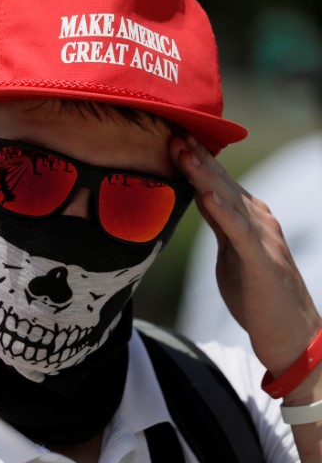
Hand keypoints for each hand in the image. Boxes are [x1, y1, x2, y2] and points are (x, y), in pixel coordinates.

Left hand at [169, 135, 321, 378]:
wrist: (289, 331)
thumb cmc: (256, 291)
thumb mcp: (231, 249)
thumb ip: (220, 222)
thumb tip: (200, 196)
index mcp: (248, 217)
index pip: (217, 182)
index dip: (196, 160)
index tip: (172, 136)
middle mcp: (258, 220)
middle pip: (222, 183)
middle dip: (197, 158)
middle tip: (173, 131)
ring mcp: (263, 238)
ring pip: (230, 200)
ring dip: (206, 176)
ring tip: (185, 153)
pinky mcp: (262, 261)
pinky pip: (240, 234)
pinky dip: (224, 213)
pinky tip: (207, 198)